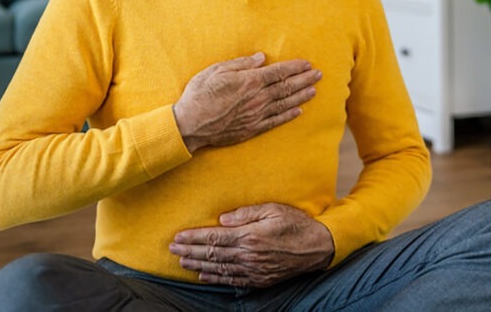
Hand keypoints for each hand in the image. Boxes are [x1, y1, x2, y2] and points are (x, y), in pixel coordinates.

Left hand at [170, 203, 334, 287]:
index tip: (178, 237)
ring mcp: (254, 270)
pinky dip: (216, 279)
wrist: (318, 247)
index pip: (214, 239)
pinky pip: (233, 281)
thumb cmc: (296, 223)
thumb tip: (221, 220)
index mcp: (250, 236)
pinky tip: (203, 276)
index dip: (194, 238)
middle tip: (171, 249)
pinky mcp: (260, 279)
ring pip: (219, 269)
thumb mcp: (272, 209)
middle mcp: (249, 256)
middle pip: (212, 255)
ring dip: (198, 265)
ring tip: (182, 262)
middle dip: (190, 252)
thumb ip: (245, 214)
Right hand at [172, 53, 320, 152]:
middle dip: (304, 79)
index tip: (307, 64)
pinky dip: (288, 116)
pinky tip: (299, 111)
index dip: (295, 67)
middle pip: (286, 87)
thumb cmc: (200, 94)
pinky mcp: (252, 129)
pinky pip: (275, 121)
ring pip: (285, 104)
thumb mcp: (217, 70)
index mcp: (250, 81)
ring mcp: (256, 115)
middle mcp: (257, 98)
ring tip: (314, 91)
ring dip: (301, 96)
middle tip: (318, 75)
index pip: (279, 72)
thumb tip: (262, 58)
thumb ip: (241, 64)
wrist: (190, 124)